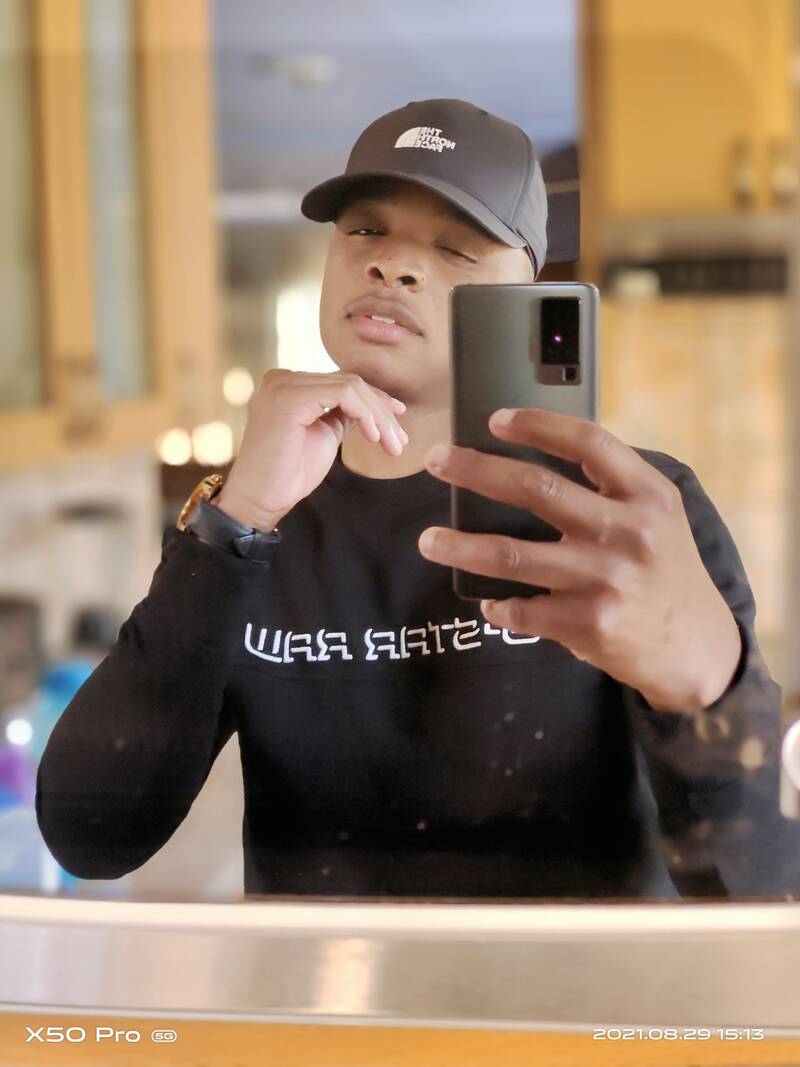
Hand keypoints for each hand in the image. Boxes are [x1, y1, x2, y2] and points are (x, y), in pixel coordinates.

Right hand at [216, 369, 407, 529]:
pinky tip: (374, 437)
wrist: (260, 498)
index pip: (342, 384)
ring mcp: (284, 384)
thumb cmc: (288, 473)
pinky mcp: (289, 397)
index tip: (398, 421)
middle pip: (350, 383)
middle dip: (382, 412)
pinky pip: (343, 394)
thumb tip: (370, 406)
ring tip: (392, 444)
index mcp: (289, 385)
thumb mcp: (324, 435)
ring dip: (379, 417)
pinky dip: (365, 414)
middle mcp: (283, 378)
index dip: (375, 401)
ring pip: (351, 387)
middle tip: (400, 442)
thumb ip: (341, 415)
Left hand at [417, 407, 741, 713]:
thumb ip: (611, 487)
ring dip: (460, 546)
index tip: (494, 419)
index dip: (537, 424)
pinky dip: (497, 605)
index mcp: (647, 494)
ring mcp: (607, 579)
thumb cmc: (665, 570)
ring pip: (512, 554)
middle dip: (475, 470)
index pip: (587, 442)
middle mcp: (628, 532)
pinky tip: (487, 601)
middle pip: (536, 489)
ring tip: (428, 540)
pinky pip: (523, 609)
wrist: (697, 648)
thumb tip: (530, 458)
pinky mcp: (590, 624)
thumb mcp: (658, 517)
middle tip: (436, 460)